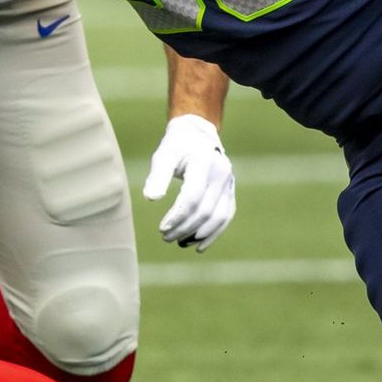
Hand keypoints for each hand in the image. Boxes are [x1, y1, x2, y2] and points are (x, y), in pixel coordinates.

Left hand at [141, 115, 235, 251]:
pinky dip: (213, 233)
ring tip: (179, 242)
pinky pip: (226, 217)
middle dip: (184, 228)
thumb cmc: (177, 146)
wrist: (198, 135)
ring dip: (198, 234)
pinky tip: (199, 246)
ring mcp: (229, 183)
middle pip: (204, 210)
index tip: (162, 228)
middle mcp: (221, 174)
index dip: (178, 216)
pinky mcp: (231, 192)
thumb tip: (151, 198)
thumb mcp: (164, 154)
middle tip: (165, 237)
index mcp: (204, 163)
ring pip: (218, 217)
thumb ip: (157, 175)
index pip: (192, 197)